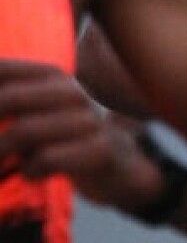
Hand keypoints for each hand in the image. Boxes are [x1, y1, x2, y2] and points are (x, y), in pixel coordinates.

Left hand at [0, 59, 149, 209]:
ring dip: (2, 154)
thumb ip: (11, 103)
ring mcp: (89, 119)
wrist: (119, 165)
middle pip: (9, 98)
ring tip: (2, 165)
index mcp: (52, 77)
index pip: (2, 69)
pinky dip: (30, 170)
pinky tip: (33, 173)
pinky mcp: (100, 148)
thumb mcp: (37, 114)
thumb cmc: (62, 139)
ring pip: (24, 130)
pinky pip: (46, 158)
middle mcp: (72, 91)